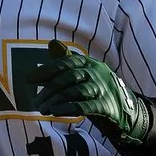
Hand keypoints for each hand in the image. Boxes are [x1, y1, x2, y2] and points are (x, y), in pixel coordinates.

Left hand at [33, 50, 154, 145]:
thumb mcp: (83, 74)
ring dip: (56, 100)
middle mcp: (97, 73)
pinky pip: (86, 106)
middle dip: (49, 89)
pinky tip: (56, 112)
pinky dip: (69, 109)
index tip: (29, 79)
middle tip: (35, 101)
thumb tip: (51, 43)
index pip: (66, 63)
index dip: (47, 70)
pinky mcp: (107, 106)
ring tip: (42, 109)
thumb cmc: (98, 90)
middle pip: (69, 77)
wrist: (126, 110)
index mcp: (89, 63)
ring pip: (76, 92)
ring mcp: (103, 89)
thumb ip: (66, 61)